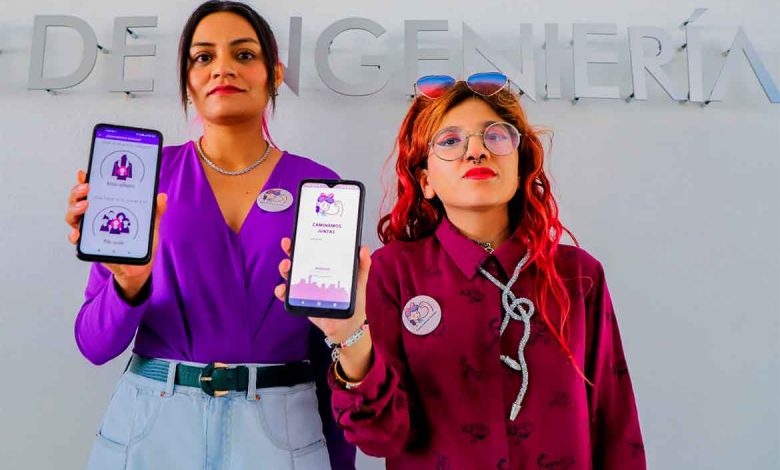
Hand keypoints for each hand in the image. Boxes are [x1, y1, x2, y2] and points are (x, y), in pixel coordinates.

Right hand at [66, 169, 168, 300]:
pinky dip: (74, 235)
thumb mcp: (151, 224)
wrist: (140, 267)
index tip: (84, 173)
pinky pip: (76, 239)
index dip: (84, 180)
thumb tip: (162, 196)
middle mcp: (95, 216)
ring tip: (85, 205)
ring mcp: (90, 230)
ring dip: (74, 209)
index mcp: (107, 207)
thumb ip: (155, 211)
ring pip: (72, 217)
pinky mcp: (89, 245)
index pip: (92, 191)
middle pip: (77, 200)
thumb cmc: (142, 242)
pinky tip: (78, 233)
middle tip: (87, 188)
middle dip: (77, 192)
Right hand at [274, 237, 370, 340]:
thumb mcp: (359, 280)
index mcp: (325, 267)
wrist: (349, 325)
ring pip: (290, 276)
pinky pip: (288, 297)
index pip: (312, 252)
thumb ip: (362, 265)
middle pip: (298, 261)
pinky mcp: (301, 302)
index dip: (304, 242)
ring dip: (285, 269)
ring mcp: (305, 289)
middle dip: (290, 251)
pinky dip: (282, 292)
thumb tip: (364, 248)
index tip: (298, 234)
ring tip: (286, 266)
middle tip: (288, 245)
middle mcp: (312, 276)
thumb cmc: (353, 300)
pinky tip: (282, 289)